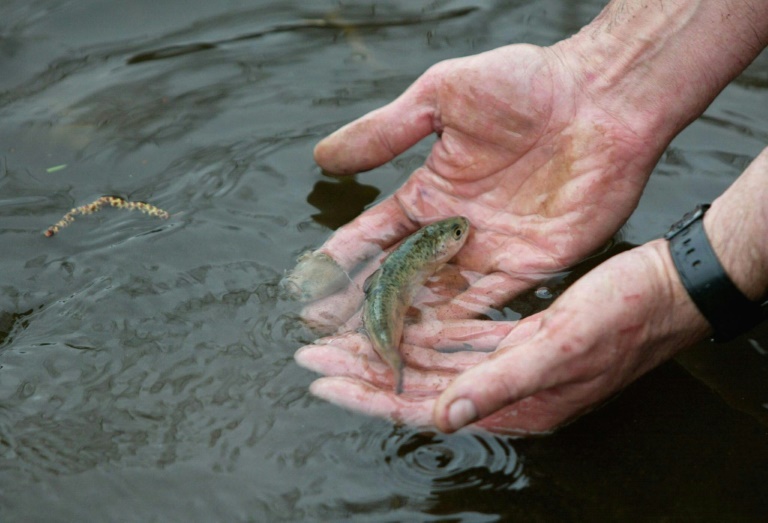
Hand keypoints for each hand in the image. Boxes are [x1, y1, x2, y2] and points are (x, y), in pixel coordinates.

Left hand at [295, 240, 709, 433]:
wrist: (667, 289)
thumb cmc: (626, 317)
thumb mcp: (565, 347)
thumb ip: (502, 383)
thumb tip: (442, 415)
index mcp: (513, 401)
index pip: (422, 406)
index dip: (369, 396)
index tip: (322, 384)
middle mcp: (503, 386)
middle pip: (416, 384)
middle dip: (362, 371)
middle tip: (311, 357)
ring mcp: (508, 363)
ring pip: (430, 360)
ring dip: (385, 350)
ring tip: (339, 340)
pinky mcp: (516, 338)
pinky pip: (456, 338)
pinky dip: (423, 331)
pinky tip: (395, 320)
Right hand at [298, 43, 663, 330]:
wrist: (602, 96)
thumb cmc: (525, 84)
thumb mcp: (440, 95)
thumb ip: (385, 131)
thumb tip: (322, 156)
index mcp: (432, 189)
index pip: (376, 233)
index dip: (342, 258)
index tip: (310, 284)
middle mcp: (457, 225)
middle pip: (401, 273)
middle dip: (365, 302)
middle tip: (328, 329)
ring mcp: (493, 248)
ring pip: (439, 295)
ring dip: (406, 321)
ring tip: (369, 346)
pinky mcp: (533, 264)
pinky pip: (490, 301)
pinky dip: (460, 323)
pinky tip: (429, 343)